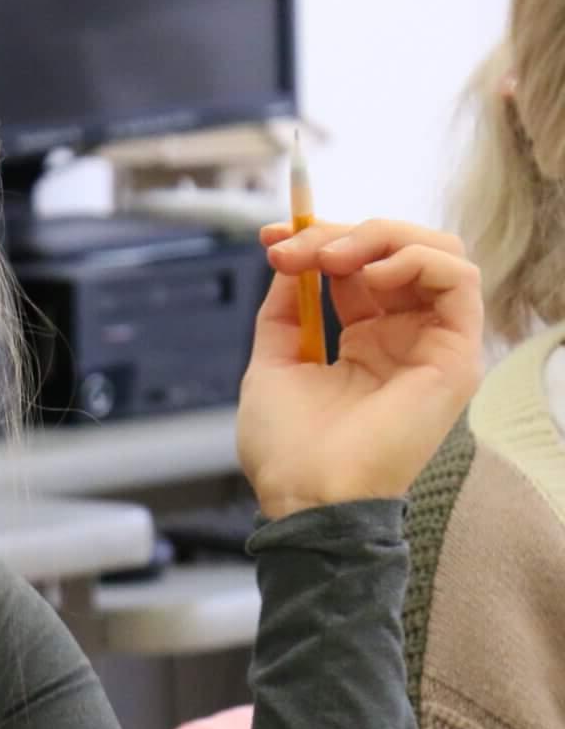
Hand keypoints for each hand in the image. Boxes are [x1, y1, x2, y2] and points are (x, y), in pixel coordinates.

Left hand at [235, 218, 482, 518]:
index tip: (270, 237)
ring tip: (332, 258)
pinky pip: (459, 279)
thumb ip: (284, 312)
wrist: (307, 495)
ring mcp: (433, 343)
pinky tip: (371, 277)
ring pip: (436, 252)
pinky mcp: (457, 354)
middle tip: (297, 248)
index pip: (358, 266)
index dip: (317, 239)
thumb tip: (288, 262)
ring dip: (380, 238)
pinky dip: (416, 260)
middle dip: (343, 233)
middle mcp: (405, 336)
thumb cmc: (288, 448)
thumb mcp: (272, 364)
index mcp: (365, 340)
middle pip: (397, 250)